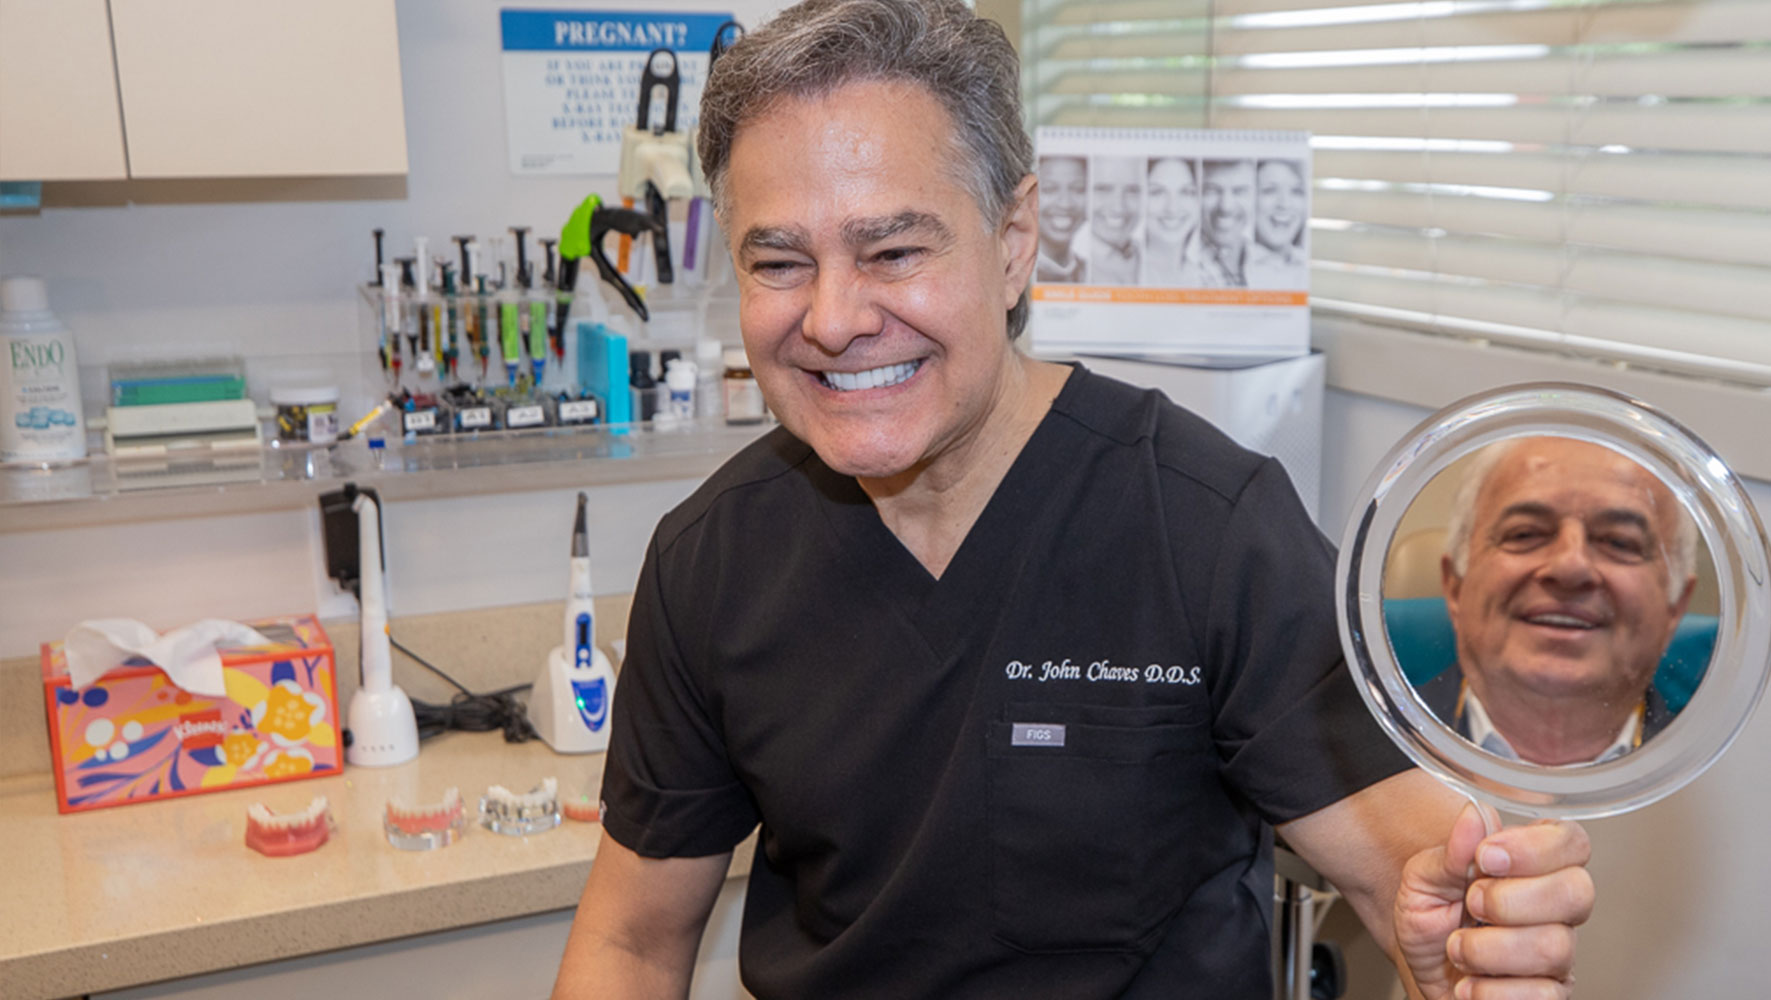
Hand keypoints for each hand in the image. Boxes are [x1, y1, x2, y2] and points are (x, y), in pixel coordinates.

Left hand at [1394, 802, 1594, 998]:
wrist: (1419, 969)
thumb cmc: (1429, 917)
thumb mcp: (1424, 877)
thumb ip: (1451, 850)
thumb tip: (1474, 814)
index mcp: (1534, 865)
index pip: (1571, 842)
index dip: (1534, 848)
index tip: (1485, 857)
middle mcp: (1556, 908)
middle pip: (1577, 893)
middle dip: (1509, 900)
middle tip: (1469, 904)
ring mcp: (1558, 953)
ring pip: (1554, 948)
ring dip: (1487, 950)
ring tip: (1457, 947)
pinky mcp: (1548, 995)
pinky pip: (1542, 996)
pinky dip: (1491, 991)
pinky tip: (1470, 983)